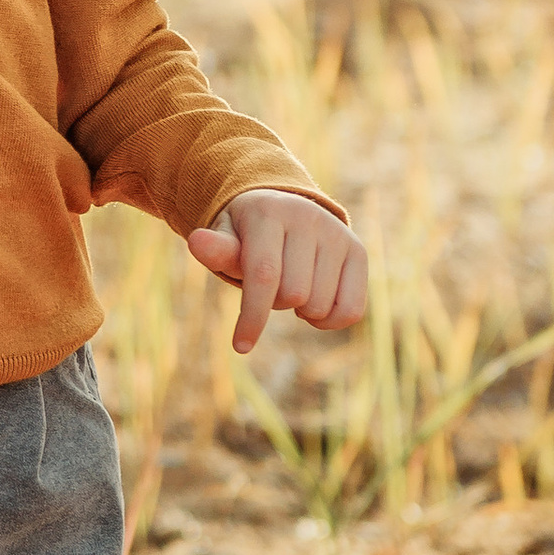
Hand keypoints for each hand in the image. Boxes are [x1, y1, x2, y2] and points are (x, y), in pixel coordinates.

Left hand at [186, 190, 367, 354]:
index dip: (253, 316)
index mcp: (268, 212)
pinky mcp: (357, 250)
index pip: (264, 274)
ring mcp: (336, 233)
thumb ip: (217, 249)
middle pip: (293, 294)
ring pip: (321, 305)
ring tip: (293, 287)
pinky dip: (329, 321)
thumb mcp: (227, 239)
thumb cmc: (247, 234)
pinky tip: (316, 302)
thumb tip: (196, 242)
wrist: (284, 208)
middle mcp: (307, 217)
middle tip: (270, 288)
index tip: (240, 346)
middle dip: (276, 304)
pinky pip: (350, 310)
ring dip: (301, 312)